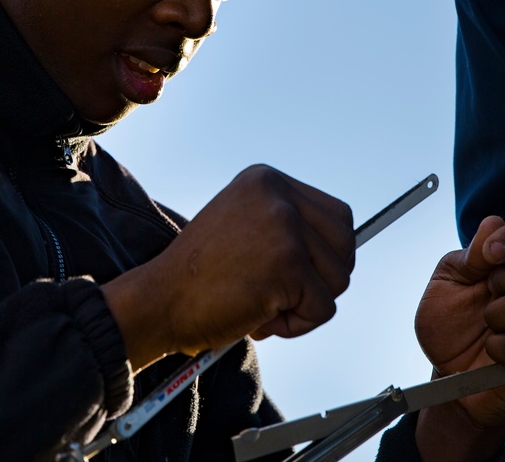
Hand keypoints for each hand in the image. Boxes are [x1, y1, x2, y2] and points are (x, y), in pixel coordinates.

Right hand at [102, 165, 354, 369]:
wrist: (158, 302)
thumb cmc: (200, 277)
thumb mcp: (245, 227)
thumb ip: (288, 226)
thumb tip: (346, 247)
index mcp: (267, 180)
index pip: (338, 216)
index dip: (325, 255)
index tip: (292, 273)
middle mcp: (278, 194)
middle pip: (346, 245)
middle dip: (322, 280)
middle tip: (280, 293)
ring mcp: (285, 226)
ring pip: (338, 278)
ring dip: (305, 304)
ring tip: (262, 303)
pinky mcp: (288, 263)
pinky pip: (323, 309)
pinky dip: (296, 325)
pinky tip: (259, 318)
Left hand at [413, 212, 504, 460]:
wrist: (451, 374)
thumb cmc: (454, 323)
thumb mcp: (449, 281)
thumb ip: (472, 254)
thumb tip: (495, 223)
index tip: (490, 253)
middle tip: (489, 291)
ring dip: (501, 313)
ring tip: (489, 323)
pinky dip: (504, 346)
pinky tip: (495, 349)